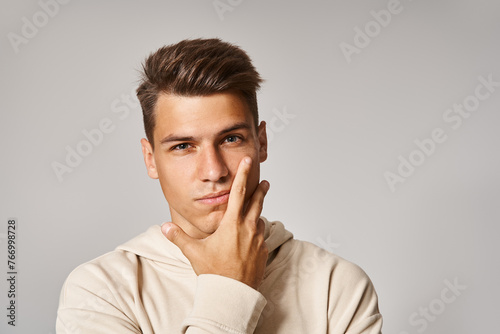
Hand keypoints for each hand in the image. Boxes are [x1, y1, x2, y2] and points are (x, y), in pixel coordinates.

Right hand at [161, 156, 269, 289]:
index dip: (243, 175)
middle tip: (264, 182)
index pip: (239, 193)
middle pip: (257, 203)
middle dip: (260, 191)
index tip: (249, 162)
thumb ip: (179, 237)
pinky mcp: (263, 253)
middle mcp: (248, 229)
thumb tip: (164, 227)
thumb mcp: (194, 252)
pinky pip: (262, 237)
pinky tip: (252, 236)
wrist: (232, 295)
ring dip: (257, 215)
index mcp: (232, 224)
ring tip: (254, 212)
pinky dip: (257, 232)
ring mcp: (258, 241)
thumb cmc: (214, 273)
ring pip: (259, 221)